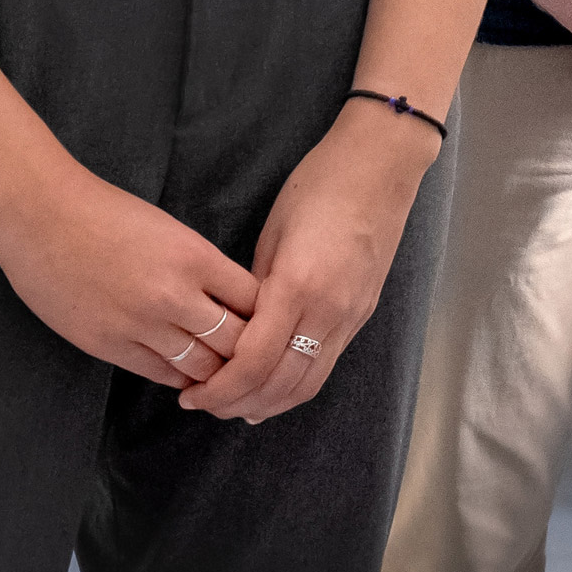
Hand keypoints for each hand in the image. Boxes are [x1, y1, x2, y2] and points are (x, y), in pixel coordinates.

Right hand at [0, 160, 260, 388]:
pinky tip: (187, 376)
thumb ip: (202, 266)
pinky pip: (159, 373)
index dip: (268, 315)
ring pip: (200, 366)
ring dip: (216, 373)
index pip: (254, 299)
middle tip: (256, 361)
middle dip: (250, 352)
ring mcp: (140, 324)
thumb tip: (231, 299)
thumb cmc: (106, 213)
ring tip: (226, 375)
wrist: (41, 217)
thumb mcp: (170, 230)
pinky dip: (179, 377)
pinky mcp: (108, 345)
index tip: (272, 322)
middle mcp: (174, 295)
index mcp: (195, 257)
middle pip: (235, 341)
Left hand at [179, 104, 438, 422]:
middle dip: (237, 403)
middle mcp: (328, 311)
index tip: (190, 392)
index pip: (253, 362)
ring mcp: (351, 315)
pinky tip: (273, 390)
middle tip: (204, 405)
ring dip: (269, 403)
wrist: (382, 164)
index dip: (219, 388)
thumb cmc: (320, 184)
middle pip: (279, 384)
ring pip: (308, 384)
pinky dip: (296, 387)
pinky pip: (326, 365)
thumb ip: (257, 288)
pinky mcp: (362, 313)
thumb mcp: (273, 233)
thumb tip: (239, 327)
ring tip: (235, 406)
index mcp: (298, 286)